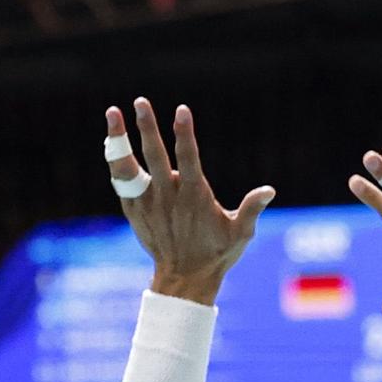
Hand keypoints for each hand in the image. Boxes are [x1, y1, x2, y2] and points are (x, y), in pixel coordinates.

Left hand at [104, 99, 272, 303]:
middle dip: (148, 127)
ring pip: (129, 166)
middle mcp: (168, 197)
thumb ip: (251, 209)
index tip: (182, 110)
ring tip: (112, 113)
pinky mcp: (134, 210)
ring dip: (120, 139)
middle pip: (155, 155)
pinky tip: (112, 142)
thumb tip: (269, 191)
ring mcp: (148, 203)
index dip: (185, 133)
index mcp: (194, 197)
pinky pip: (121, 181)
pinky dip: (116, 160)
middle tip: (140, 101)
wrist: (184, 279)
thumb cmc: (217, 254)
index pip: (189, 157)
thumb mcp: (240, 233)